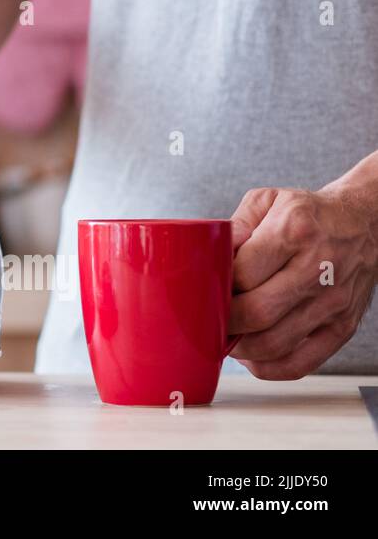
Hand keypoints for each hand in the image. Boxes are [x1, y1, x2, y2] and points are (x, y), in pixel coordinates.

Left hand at [228, 184, 377, 378]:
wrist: (365, 225)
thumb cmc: (309, 214)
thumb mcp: (268, 200)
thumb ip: (235, 224)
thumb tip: (212, 254)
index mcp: (293, 232)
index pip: (242, 274)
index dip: (217, 288)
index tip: (206, 290)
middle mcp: (316, 269)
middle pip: (256, 313)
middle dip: (223, 322)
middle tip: (209, 317)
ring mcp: (331, 303)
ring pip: (274, 344)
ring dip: (240, 348)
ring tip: (227, 336)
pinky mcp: (342, 327)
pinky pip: (300, 363)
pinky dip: (268, 367)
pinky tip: (252, 355)